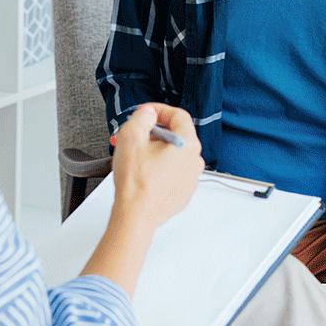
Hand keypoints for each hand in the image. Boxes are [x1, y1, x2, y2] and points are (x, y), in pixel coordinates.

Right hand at [110, 103, 203, 232]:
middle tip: (134, 136)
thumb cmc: (135, 182)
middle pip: (176, 135)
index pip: (178, 115)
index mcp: (187, 144)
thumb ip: (142, 117)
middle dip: (153, 133)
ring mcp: (190, 179)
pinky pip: (172, 172)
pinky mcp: (182, 192)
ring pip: (173, 155)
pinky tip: (142, 173)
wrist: (135, 215)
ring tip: (134, 156)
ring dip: (155, 151)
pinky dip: (159, 168)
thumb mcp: (131, 136)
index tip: (145, 113)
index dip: (159, 110)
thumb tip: (148, 113)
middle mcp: (194, 161)